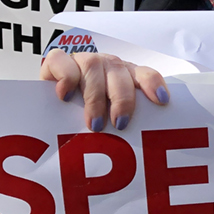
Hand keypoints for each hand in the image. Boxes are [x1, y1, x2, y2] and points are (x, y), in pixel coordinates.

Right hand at [40, 49, 167, 132]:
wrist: (52, 106)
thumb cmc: (88, 114)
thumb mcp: (111, 118)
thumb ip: (126, 123)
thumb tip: (144, 152)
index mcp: (126, 75)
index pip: (144, 73)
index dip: (153, 84)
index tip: (161, 101)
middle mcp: (107, 65)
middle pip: (119, 73)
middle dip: (122, 99)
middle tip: (120, 124)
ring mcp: (83, 61)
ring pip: (92, 67)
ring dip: (94, 97)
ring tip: (94, 124)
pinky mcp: (57, 62)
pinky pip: (61, 61)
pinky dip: (65, 77)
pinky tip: (65, 96)